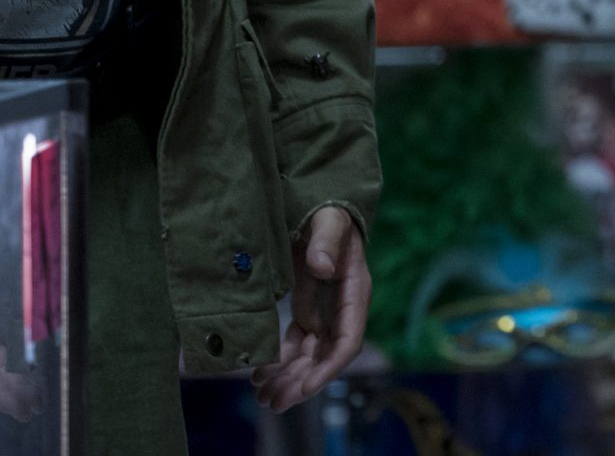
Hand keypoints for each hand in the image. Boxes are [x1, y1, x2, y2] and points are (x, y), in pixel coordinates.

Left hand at [254, 207, 371, 412]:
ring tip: (262, 397)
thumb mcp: (330, 222)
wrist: (322, 211)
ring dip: (288, 379)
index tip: (306, 388)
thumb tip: (322, 267)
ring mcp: (325, 314)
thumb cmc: (330, 215)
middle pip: (325, 358)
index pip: (348, 341)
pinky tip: (259, 376)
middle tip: (274, 402)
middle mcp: (342, 311)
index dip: (329, 367)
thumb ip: (326, 241)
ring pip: (308, 357)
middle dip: (301, 383)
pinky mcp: (308, 313)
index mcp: (355, 293)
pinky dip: (279, 363)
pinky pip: (295, 346)